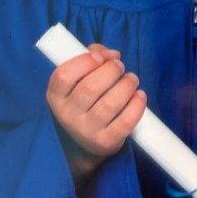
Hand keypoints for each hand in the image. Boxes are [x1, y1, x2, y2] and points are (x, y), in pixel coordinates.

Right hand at [46, 44, 146, 174]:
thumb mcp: (79, 78)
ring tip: (131, 79)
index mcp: (56, 96)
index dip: (84, 61)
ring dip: (127, 85)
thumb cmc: (85, 100)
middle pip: (90, 87)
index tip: (100, 57)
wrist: (85, 143)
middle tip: (120, 66)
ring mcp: (86, 131)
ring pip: (110, 104)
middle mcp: (67, 115)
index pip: (63, 76)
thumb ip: (93, 56)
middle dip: (111, 70)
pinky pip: (125, 122)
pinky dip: (137, 105)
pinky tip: (139, 96)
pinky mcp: (105, 142)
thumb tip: (112, 54)